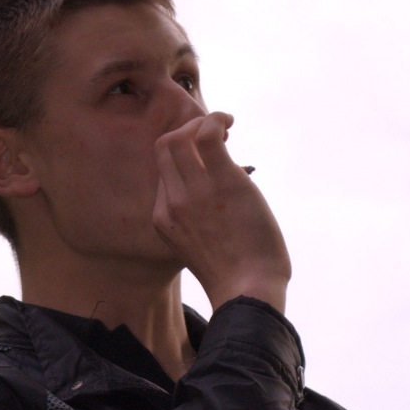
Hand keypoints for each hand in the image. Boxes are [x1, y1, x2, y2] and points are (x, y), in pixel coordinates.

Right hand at [152, 111, 291, 313]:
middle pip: (163, 147)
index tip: (204, 155)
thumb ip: (196, 221)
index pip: (162, 171)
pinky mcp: (222, 181)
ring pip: (180, 137)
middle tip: (213, 137)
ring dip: (202, 122)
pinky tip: (229, 122)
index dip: (182, 155)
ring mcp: (194, 191)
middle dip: (186, 131)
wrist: (247, 290)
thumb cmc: (234, 274)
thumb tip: (217, 196)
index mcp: (163, 218)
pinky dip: (217, 120)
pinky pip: (208, 134)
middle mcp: (172, 202)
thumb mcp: (198, 247)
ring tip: (223, 127)